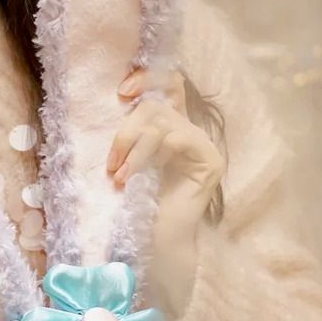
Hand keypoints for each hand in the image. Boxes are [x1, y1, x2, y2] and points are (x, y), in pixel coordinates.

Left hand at [109, 69, 225, 318]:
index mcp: (173, 126)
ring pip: (161, 121)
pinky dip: (144, 156)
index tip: (121, 91)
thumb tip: (118, 97)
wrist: (155, 243)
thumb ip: (131, 131)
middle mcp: (192, 132)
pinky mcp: (210, 160)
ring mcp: (205, 146)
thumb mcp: (129, 158)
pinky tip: (130, 178)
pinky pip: (174, 138)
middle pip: (157, 104)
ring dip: (131, 147)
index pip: (170, 83)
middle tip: (111, 162)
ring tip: (118, 175)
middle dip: (126, 131)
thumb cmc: (137, 204)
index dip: (148, 77)